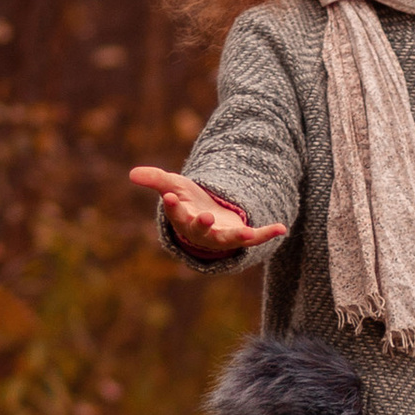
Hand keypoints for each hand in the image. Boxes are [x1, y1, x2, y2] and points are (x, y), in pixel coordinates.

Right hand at [128, 164, 285, 255]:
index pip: (176, 214)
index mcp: (184, 219)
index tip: (170, 197)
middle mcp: (202, 232)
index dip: (173, 207)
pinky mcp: (240, 236)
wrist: (208, 220)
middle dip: (201, 225)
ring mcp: (222, 236)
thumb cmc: (189, 203)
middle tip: (204, 217)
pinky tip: (282, 227)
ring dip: (235, 236)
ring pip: (227, 240)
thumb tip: (132, 174)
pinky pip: (254, 238)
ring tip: (245, 232)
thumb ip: (156, 180)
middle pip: (200, 231)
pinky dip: (267, 233)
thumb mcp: (174, 186)